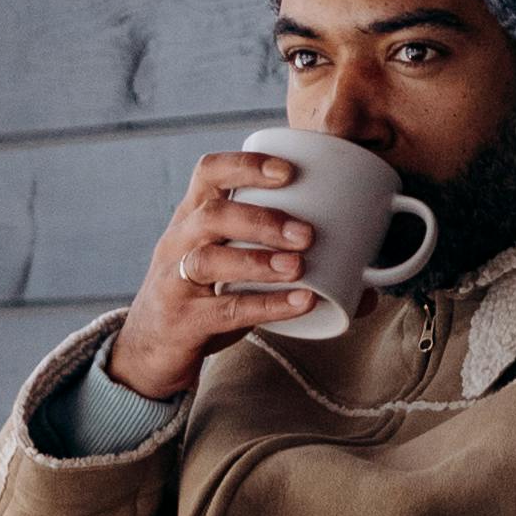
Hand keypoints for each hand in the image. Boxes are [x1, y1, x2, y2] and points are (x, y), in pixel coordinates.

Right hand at [105, 146, 325, 401]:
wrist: (148, 349)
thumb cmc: (204, 299)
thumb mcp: (235, 272)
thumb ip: (290, 270)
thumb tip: (367, 288)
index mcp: (193, 217)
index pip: (209, 172)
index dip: (247, 165)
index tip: (289, 170)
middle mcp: (178, 243)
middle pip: (211, 215)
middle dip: (262, 219)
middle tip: (307, 233)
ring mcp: (175, 282)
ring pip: (209, 261)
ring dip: (258, 261)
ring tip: (300, 266)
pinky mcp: (182, 321)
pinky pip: (222, 310)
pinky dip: (265, 305)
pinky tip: (300, 303)